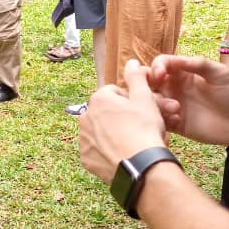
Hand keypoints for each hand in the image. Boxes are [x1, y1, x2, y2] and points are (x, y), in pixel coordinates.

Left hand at [79, 60, 166, 184]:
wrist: (140, 167)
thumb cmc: (144, 129)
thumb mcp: (144, 98)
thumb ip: (136, 77)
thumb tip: (130, 62)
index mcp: (98, 99)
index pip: (114, 93)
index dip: (130, 101)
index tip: (142, 111)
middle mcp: (85, 117)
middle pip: (106, 113)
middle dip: (120, 117)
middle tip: (139, 127)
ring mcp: (84, 139)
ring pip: (100, 132)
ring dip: (113, 134)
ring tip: (132, 142)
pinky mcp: (86, 159)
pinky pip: (97, 151)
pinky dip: (108, 152)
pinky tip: (123, 155)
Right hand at [147, 54, 228, 146]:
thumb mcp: (220, 73)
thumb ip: (198, 64)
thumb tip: (176, 59)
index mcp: (184, 72)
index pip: (161, 64)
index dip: (156, 67)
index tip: (159, 73)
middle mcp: (175, 87)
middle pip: (149, 83)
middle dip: (146, 85)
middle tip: (155, 90)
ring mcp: (175, 106)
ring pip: (152, 103)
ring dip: (157, 104)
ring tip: (176, 108)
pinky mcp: (177, 124)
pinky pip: (161, 121)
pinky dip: (163, 119)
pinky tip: (177, 119)